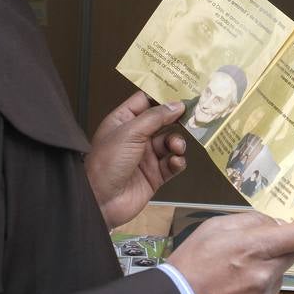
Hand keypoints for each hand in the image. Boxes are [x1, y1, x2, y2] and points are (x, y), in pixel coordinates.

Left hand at [85, 91, 187, 228]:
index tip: (182, 91)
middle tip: (192, 115)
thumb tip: (176, 105)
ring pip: (170, 142)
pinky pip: (173, 163)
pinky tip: (174, 161)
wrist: (101, 202)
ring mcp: (146, 156)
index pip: (145, 101)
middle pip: (162, 121)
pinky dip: (177, 161)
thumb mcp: (129, 133)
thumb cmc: (106, 163)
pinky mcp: (155, 175)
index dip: (162, 96)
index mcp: (123, 121)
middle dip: (176, 119)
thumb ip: (155, 117)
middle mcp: (135, 136)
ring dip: (177, 142)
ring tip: (176, 147)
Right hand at [166, 211, 293, 293]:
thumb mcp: (213, 229)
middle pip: (292, 254)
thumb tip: (274, 222)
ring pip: (278, 278)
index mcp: (254, 247)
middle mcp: (265, 274)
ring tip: (234, 280)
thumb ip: (249, 221)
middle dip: (279, 249)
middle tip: (255, 253)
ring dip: (265, 274)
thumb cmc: (189, 267)